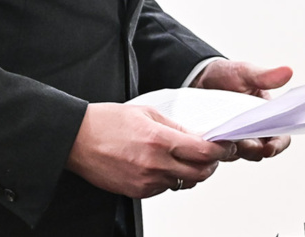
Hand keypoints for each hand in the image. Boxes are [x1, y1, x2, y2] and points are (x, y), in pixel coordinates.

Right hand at [65, 102, 236, 197]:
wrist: (77, 140)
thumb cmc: (107, 122)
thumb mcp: (146, 113)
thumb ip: (175, 127)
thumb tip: (197, 137)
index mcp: (159, 140)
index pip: (204, 152)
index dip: (221, 150)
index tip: (227, 146)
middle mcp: (155, 164)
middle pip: (200, 173)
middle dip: (212, 164)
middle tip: (214, 155)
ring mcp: (146, 181)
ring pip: (184, 183)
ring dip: (192, 172)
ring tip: (188, 158)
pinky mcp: (137, 192)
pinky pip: (165, 188)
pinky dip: (171, 178)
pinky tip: (164, 165)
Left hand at [193, 59, 294, 160]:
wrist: (200, 78)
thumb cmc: (227, 74)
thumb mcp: (245, 73)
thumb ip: (265, 76)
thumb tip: (288, 71)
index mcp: (268, 115)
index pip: (281, 135)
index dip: (279, 144)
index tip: (270, 147)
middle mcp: (255, 131)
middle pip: (262, 150)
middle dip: (255, 150)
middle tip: (244, 144)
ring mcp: (238, 139)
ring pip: (242, 154)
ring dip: (236, 150)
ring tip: (225, 140)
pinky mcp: (220, 143)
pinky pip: (222, 153)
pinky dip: (219, 150)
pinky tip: (211, 140)